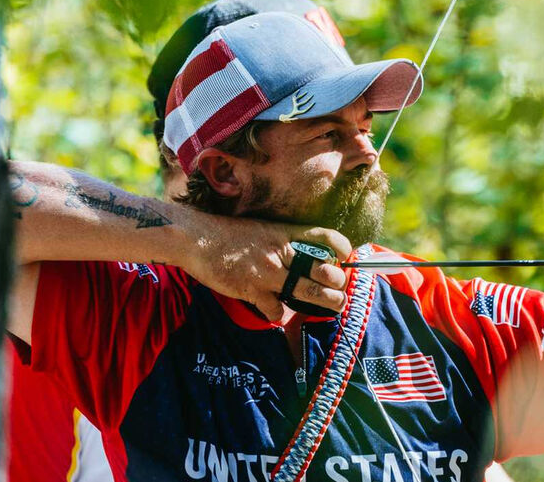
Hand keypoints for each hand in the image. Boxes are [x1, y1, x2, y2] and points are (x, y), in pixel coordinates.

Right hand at [181, 213, 352, 320]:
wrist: (196, 238)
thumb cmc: (230, 235)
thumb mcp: (264, 229)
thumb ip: (285, 242)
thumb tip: (306, 258)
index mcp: (285, 233)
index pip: (325, 237)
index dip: (342, 248)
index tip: (347, 258)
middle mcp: (281, 251)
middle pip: (325, 270)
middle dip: (339, 283)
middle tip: (342, 291)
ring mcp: (268, 272)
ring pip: (309, 292)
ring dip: (327, 302)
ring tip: (335, 306)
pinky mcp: (252, 290)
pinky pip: (276, 310)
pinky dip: (279, 314)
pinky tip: (277, 312)